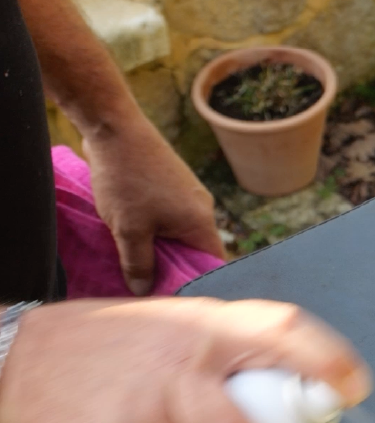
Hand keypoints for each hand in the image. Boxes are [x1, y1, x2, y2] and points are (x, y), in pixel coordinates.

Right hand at [0, 298, 371, 422]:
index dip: (326, 361)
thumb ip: (230, 348)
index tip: (352, 390)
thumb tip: (293, 387)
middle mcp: (180, 369)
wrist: (23, 357)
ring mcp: (143, 414)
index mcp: (209, 330)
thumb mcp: (180, 325)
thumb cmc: (120, 345)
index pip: (283, 333)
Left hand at [82, 115, 225, 295]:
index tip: (176, 294)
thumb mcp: (127, 230)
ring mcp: (191, 194)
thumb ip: (137, 263)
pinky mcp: (176, 184)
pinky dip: (159, 227)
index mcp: (201, 222)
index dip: (197, 281)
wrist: (115, 128)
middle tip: (151, 280)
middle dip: (176, 265)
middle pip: (197, 249)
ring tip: (140, 254)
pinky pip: (174, 216)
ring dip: (164, 245)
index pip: (212, 263)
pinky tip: (136, 229)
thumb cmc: (125, 180)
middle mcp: (203, 209)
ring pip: (183, 232)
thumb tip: (143, 290)